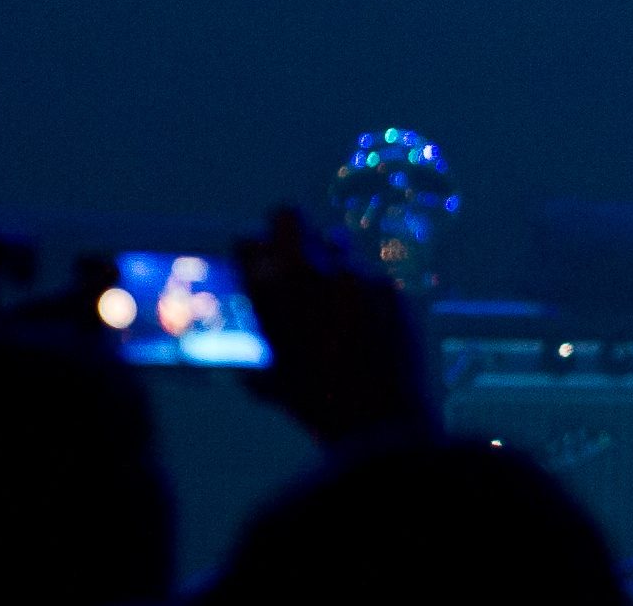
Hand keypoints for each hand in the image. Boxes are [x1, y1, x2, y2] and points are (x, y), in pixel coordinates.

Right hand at [235, 205, 435, 449]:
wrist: (379, 417)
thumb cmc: (318, 405)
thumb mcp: (273, 383)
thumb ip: (258, 360)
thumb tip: (244, 367)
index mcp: (269, 295)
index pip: (247, 240)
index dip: (254, 250)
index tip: (261, 261)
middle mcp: (307, 273)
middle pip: (288, 215)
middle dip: (288, 227)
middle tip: (294, 249)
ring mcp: (352, 274)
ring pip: (336, 240)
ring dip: (332, 258)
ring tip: (337, 296)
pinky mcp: (388, 283)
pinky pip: (370, 274)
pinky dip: (365, 290)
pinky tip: (369, 321)